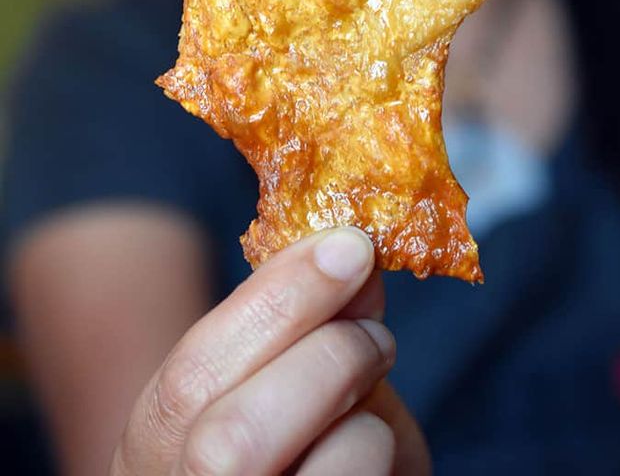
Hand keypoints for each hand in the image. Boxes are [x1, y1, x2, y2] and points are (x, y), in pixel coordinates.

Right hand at [109, 227, 429, 474]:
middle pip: (233, 441)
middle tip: (376, 333)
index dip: (273, 302)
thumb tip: (347, 257)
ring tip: (375, 400)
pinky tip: (380, 452)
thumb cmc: (283, 450)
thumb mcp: (270, 383)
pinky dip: (390, 455)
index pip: (189, 377)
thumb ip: (295, 330)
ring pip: (318, 475)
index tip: (346, 246)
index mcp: (149, 453)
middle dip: (325, 359)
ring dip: (368, 417)